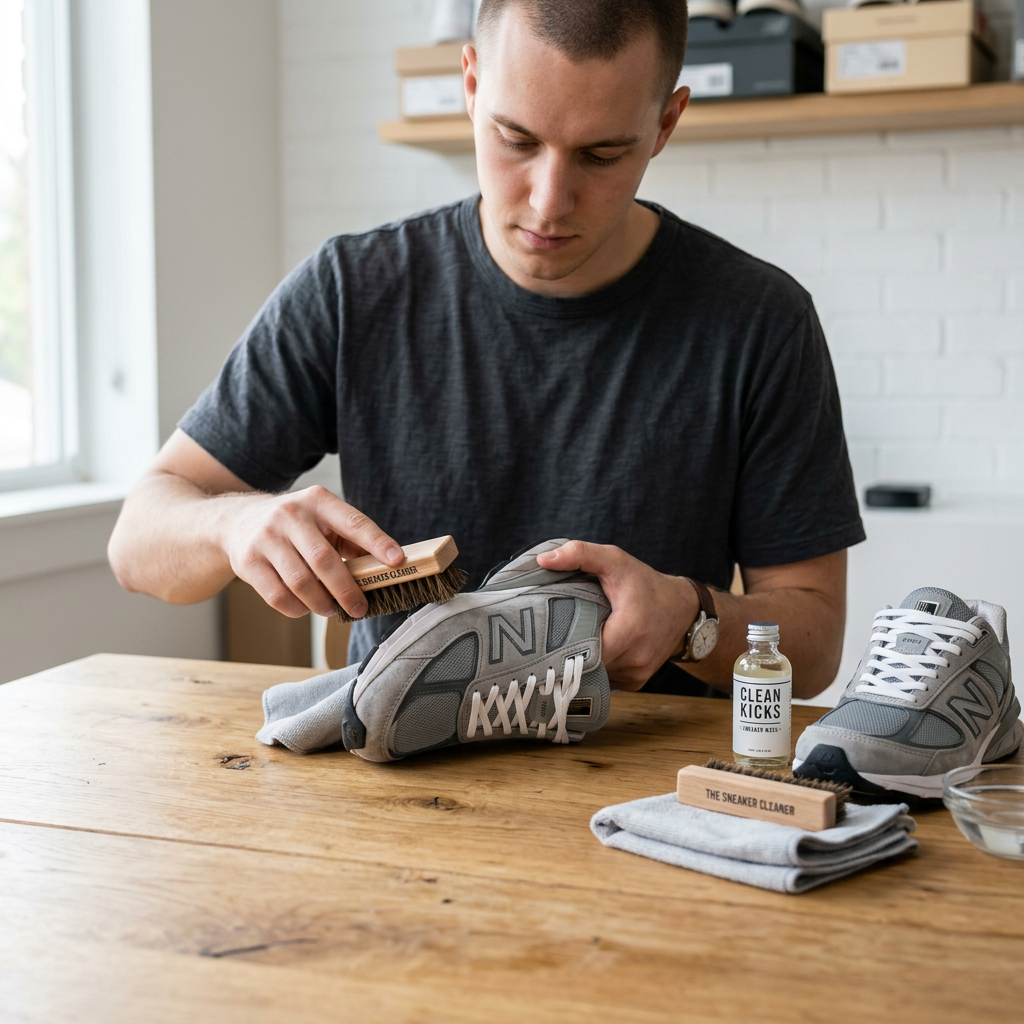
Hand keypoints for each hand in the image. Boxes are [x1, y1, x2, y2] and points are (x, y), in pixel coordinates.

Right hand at [221, 486, 403, 619]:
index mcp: (318, 501)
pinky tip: (306, 608)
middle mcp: (290, 515)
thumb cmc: (295, 525)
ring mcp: (266, 538)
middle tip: (360, 607)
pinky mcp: (248, 561)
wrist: (238, 520)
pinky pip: (277, 595)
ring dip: (322, 603)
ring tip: (332, 609)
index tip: (396, 561)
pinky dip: (297, 608)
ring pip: (300, 582)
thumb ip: (352, 539)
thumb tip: (388, 565)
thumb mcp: (323, 520)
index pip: (353, 522)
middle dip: (347, 589)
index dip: (376, 542)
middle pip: (324, 560)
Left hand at [536, 541, 698, 690]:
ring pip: (596, 675)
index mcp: (629, 630)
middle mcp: (636, 658)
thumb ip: (580, 554)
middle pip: (587, 665)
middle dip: (569, 652)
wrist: (682, 609)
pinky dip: (597, 667)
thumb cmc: (645, 583)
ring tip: (573, 641)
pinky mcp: (636, 682)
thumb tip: (544, 560)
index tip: (547, 632)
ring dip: (584, 661)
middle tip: (552, 637)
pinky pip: (607, 679)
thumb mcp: (615, 561)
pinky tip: (592, 651)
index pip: (584, 649)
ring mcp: (637, 674)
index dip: (562, 642)